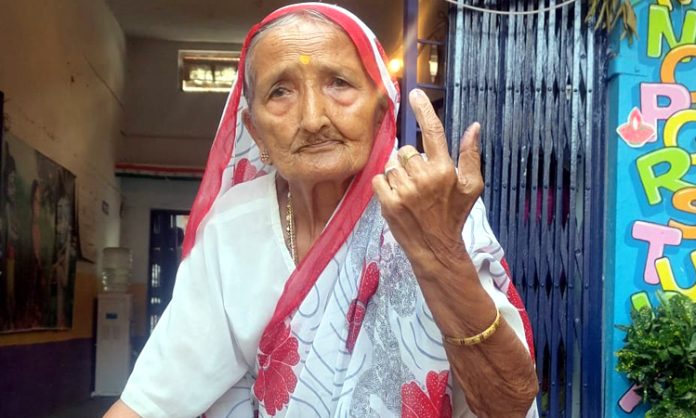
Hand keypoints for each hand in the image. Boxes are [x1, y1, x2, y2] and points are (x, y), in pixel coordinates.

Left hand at [372, 89, 482, 275]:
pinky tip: (398, 197)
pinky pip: (379, 179)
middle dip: (410, 162)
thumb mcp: (471, 187)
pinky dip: (385, 185)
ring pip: (391, 164)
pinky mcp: (388, 202)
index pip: (433, 132)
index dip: (423, 110)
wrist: (435, 248)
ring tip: (410, 192)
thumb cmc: (454, 216)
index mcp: (445, 170)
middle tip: (420, 181)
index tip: (414, 94)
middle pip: (406, 150)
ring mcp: (404, 191)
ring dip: (397, 174)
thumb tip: (473, 126)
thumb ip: (471, 155)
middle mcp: (424, 178)